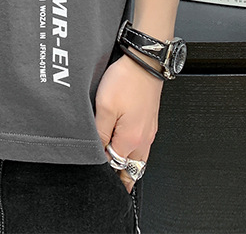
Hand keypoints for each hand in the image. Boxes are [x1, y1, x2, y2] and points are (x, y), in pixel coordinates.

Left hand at [94, 52, 163, 193]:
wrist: (145, 63)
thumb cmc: (126, 80)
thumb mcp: (105, 106)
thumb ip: (100, 133)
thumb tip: (99, 153)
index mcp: (131, 139)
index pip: (115, 165)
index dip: (104, 169)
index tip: (95, 171)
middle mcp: (144, 139)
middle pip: (131, 168)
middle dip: (121, 177)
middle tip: (111, 183)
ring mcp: (149, 131)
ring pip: (139, 159)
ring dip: (129, 167)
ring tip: (118, 173)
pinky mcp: (150, 122)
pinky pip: (143, 146)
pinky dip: (135, 154)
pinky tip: (126, 148)